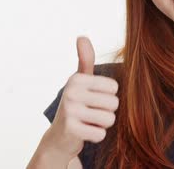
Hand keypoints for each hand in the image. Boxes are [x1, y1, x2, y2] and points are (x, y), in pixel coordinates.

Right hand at [44, 36, 119, 158]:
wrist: (59, 137)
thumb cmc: (76, 105)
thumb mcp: (80, 81)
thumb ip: (85, 60)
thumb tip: (81, 36)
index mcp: (77, 79)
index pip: (114, 87)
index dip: (108, 96)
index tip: (93, 99)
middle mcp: (71, 92)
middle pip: (113, 103)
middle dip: (107, 112)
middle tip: (91, 113)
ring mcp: (70, 111)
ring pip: (109, 119)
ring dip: (103, 124)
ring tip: (89, 122)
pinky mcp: (71, 130)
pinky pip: (100, 134)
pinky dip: (96, 136)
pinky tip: (84, 133)